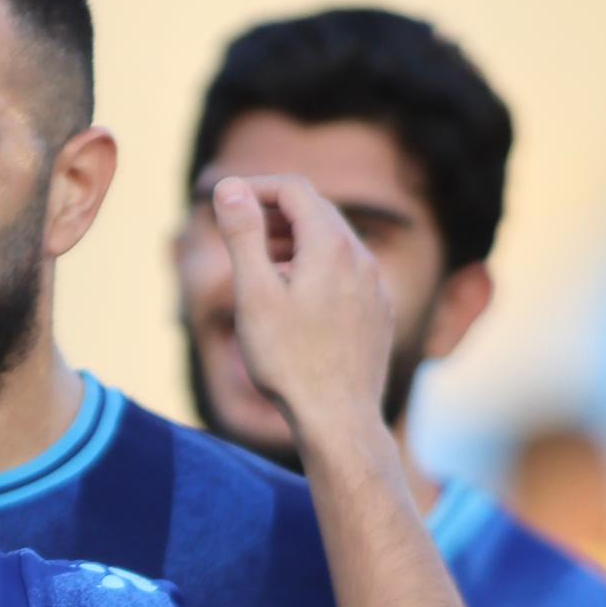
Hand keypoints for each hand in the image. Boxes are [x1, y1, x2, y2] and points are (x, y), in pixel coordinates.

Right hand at [215, 172, 399, 450]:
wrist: (339, 420)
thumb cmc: (289, 361)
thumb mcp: (254, 294)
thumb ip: (243, 235)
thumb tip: (230, 187)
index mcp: (331, 246)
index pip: (294, 189)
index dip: (256, 186)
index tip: (226, 201)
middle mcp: (362, 258)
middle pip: (317, 211)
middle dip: (275, 211)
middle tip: (239, 228)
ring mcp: (376, 286)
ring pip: (335, 243)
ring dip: (297, 241)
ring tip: (262, 264)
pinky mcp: (379, 312)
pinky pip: (348, 273)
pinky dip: (318, 268)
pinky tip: (296, 299)